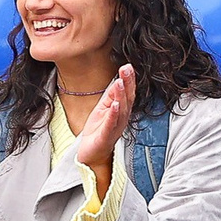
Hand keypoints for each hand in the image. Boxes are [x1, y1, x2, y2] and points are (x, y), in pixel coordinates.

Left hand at [73, 66, 137, 191]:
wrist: (92, 154)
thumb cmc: (99, 131)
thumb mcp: (104, 109)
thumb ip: (111, 95)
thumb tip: (118, 79)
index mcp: (121, 111)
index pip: (128, 93)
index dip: (129, 80)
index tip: (127, 66)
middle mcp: (121, 118)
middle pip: (127, 99)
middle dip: (127, 83)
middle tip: (126, 69)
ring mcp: (115, 127)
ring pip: (121, 110)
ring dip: (120, 96)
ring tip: (119, 83)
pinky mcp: (106, 136)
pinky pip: (111, 124)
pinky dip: (113, 114)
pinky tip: (114, 105)